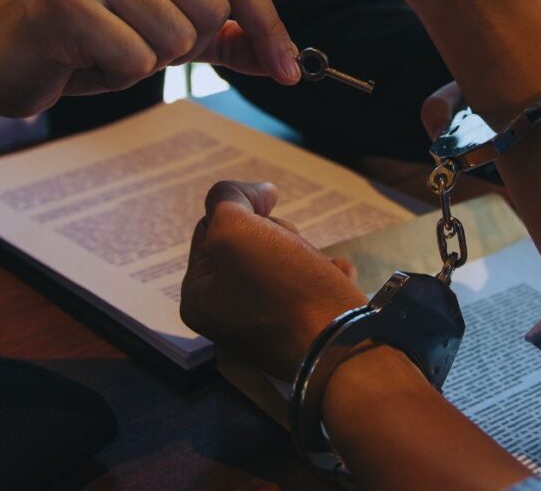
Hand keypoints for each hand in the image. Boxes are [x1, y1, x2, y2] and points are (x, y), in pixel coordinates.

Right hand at [0, 0, 300, 118]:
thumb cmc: (84, 39)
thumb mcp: (163, 30)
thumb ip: (223, 38)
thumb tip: (286, 58)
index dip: (269, 27)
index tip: (292, 71)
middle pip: (214, 10)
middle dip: (186, 46)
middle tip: (134, 40)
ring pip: (179, 39)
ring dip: (147, 62)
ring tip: (103, 46)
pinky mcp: (66, 0)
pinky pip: (137, 62)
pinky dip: (116, 75)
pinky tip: (82, 57)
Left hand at [180, 180, 363, 379]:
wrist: (343, 348)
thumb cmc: (285, 290)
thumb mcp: (236, 230)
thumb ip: (227, 200)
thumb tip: (256, 193)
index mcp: (198, 296)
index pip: (211, 225)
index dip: (243, 212)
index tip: (268, 219)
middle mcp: (225, 314)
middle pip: (249, 243)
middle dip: (277, 236)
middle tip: (294, 251)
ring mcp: (265, 326)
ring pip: (283, 259)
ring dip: (306, 253)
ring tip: (319, 270)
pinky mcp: (302, 331)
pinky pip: (311, 284)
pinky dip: (326, 275)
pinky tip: (336, 279)